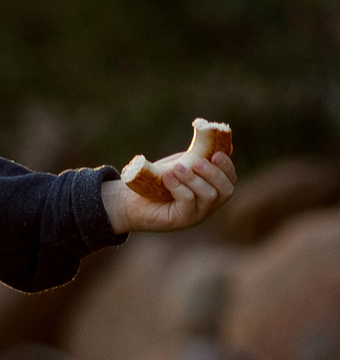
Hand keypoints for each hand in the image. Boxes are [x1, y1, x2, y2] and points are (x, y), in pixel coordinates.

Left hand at [101, 148, 236, 234]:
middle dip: (214, 173)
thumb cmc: (156, 181)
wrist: (129, 201)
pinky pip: (188, 201)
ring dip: (194, 179)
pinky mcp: (182, 221)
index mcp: (212, 189)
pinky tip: (168, 177)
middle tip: (197, 162)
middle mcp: (209, 205)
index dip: (227, 167)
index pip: (230, 180)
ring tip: (178, 168)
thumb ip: (196, 155)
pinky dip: (179, 187)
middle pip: (225, 190)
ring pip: (208, 196)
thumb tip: (209, 138)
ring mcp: (197, 215)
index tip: (216, 154)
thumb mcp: (180, 165)